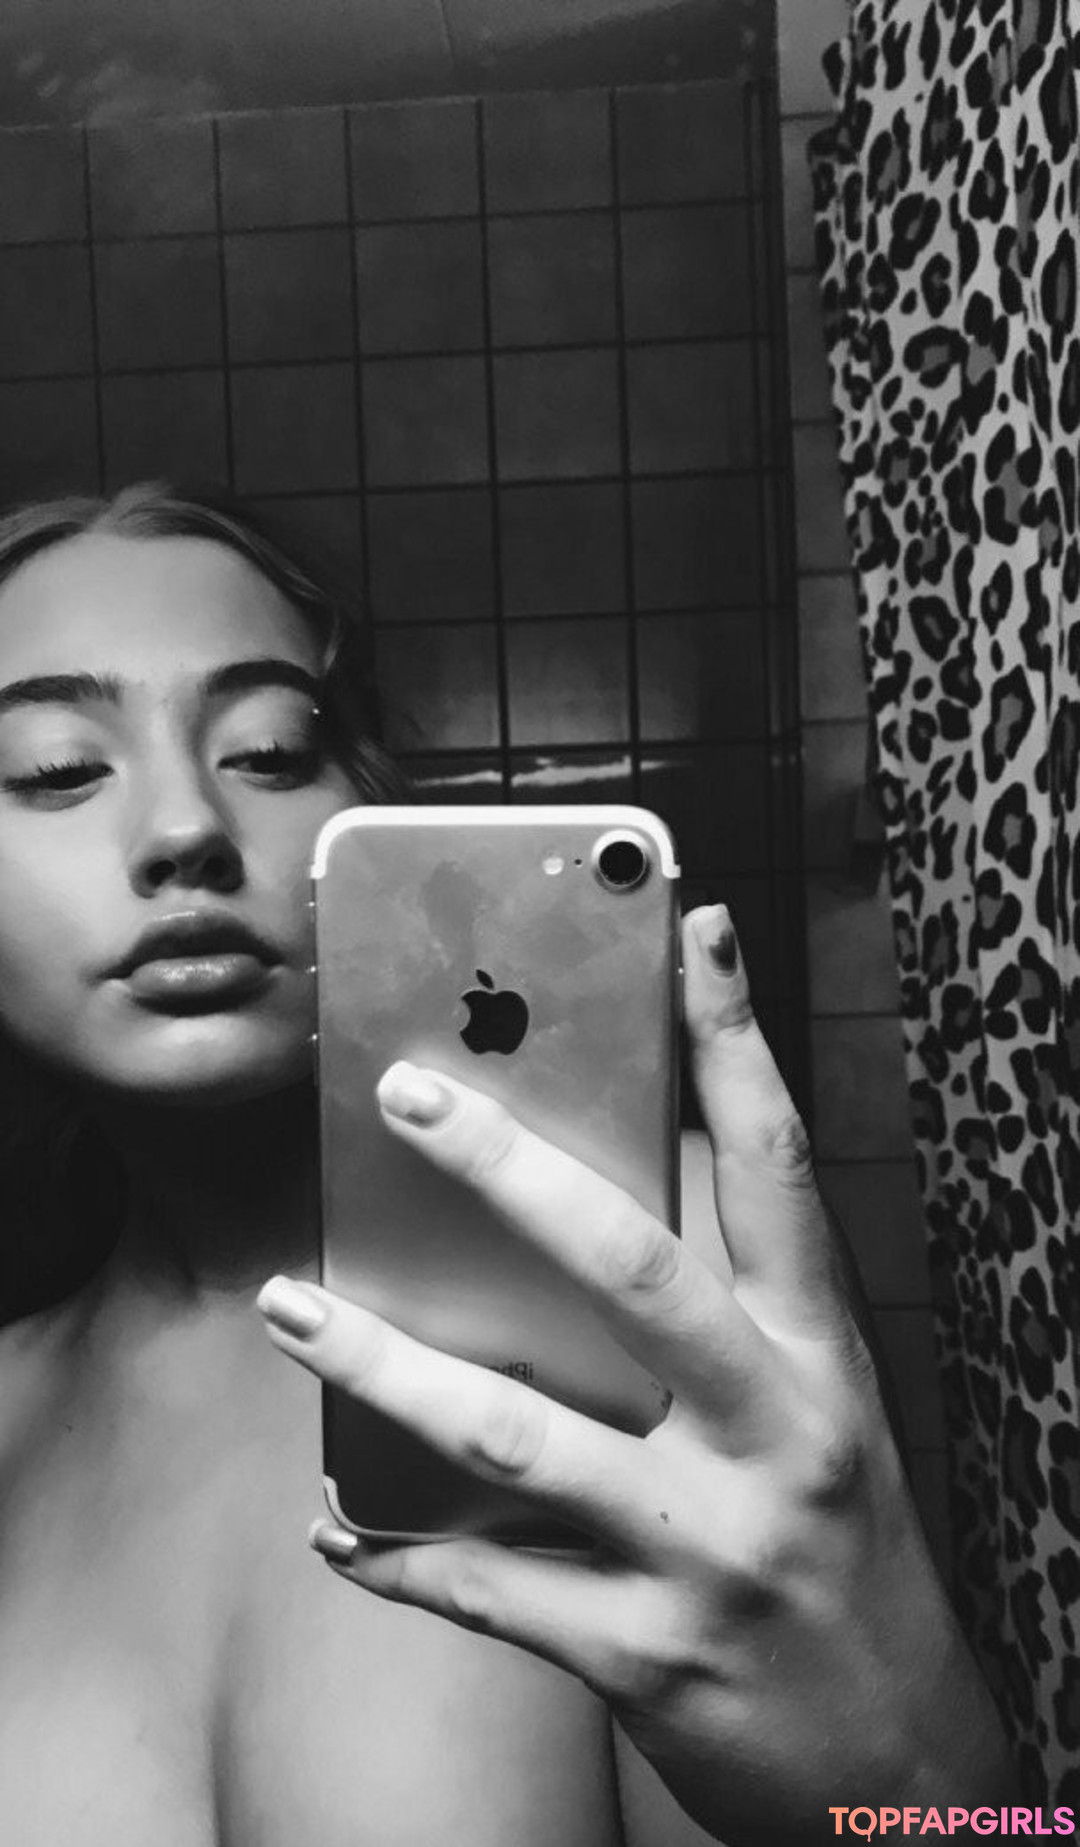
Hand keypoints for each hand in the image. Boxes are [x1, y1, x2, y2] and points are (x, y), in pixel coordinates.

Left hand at [258, 906, 1011, 1844]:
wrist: (908, 1775)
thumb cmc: (844, 1556)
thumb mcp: (816, 1417)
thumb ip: (728, 1316)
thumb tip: (601, 1199)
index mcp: (821, 1359)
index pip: (778, 1170)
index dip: (736, 1042)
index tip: (687, 933)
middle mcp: (776, 1437)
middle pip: (631, 1267)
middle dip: (509, 1169)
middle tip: (406, 1097)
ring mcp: (709, 1548)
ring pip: (515, 1431)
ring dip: (382, 1366)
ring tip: (288, 1307)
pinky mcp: (645, 1655)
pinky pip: (486, 1588)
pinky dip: (394, 1553)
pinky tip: (337, 1524)